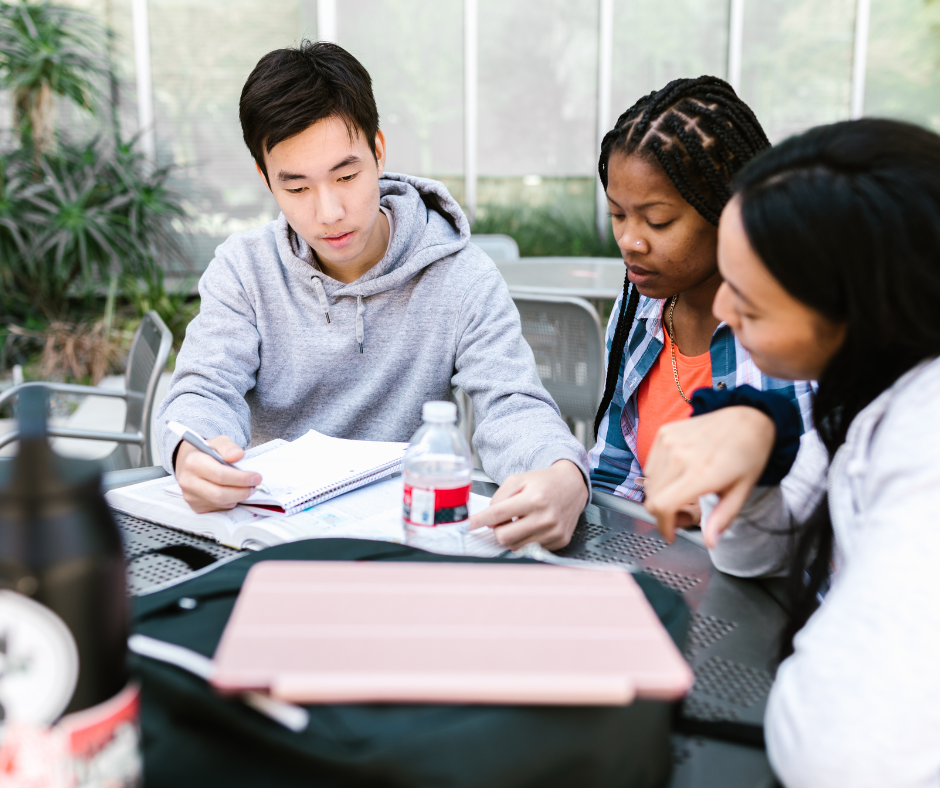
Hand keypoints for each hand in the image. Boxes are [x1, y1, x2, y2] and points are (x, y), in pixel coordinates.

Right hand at [175, 435, 261, 512]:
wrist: (189, 463)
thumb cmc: (207, 453)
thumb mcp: (218, 442)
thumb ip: (229, 447)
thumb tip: (238, 455)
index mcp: (193, 463)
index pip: (220, 475)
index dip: (241, 478)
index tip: (256, 477)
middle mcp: (187, 482)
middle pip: (220, 494)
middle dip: (242, 491)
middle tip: (254, 486)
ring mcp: (190, 496)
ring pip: (221, 503)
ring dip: (238, 497)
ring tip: (246, 488)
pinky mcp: (195, 507)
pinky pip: (218, 508)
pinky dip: (230, 502)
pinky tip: (233, 492)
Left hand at [468, 460, 588, 550]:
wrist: (572, 486)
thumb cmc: (543, 482)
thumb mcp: (518, 479)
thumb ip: (499, 497)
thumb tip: (487, 520)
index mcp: (534, 499)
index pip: (499, 514)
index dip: (480, 520)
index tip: (469, 525)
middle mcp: (545, 517)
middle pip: (505, 536)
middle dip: (497, 530)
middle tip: (501, 521)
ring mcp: (554, 532)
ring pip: (516, 546)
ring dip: (511, 536)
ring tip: (519, 521)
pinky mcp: (559, 541)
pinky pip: (531, 548)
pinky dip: (526, 539)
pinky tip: (532, 526)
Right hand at [643, 406, 774, 547]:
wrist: (746, 417)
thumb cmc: (748, 454)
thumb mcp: (741, 491)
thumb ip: (722, 519)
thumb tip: (709, 542)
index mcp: (700, 473)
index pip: (662, 506)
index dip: (663, 526)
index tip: (671, 534)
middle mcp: (679, 456)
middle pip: (652, 498)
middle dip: (664, 514)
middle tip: (684, 513)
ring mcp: (668, 442)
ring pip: (649, 483)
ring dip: (660, 495)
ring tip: (682, 493)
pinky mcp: (664, 433)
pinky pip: (650, 465)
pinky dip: (659, 477)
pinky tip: (678, 475)